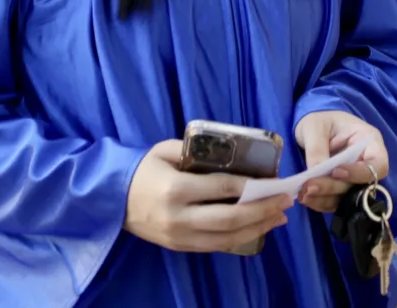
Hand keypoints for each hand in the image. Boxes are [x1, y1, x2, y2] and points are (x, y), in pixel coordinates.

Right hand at [123, 140, 291, 252]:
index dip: (254, 187)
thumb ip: (199, 151)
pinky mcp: (179, 247)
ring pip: (226, 238)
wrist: (110, 198)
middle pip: (231, 219)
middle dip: (263, 211)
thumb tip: (236, 154)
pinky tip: (257, 229)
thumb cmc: (143, 168)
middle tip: (286, 201)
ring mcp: (179, 236)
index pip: (224, 189)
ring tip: (279, 218)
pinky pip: (215, 246)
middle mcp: (179, 217)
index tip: (276, 182)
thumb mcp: (167, 150)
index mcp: (177, 189)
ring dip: (258, 228)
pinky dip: (240, 239)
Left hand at [293, 110, 387, 213]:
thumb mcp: (315, 127)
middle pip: (360, 185)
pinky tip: (305, 198)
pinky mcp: (342, 188)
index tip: (336, 172)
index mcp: (369, 141)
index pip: (378, 164)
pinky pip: (336, 201)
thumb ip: (317, 149)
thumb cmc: (319, 120)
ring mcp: (354, 178)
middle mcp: (366, 162)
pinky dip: (320, 202)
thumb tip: (316, 172)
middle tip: (309, 187)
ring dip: (325, 199)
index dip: (360, 173)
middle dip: (333, 187)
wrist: (311, 128)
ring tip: (303, 194)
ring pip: (348, 197)